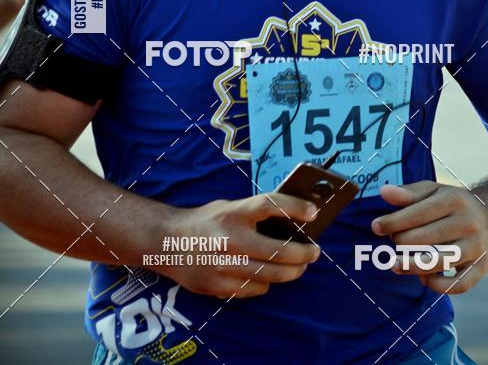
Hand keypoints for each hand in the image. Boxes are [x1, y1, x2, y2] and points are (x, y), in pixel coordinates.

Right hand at [157, 192, 320, 298]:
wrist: (166, 242)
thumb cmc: (205, 221)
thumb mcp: (228, 206)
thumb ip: (254, 213)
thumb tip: (291, 221)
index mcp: (233, 212)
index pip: (271, 205)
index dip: (295, 208)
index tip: (314, 212)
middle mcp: (230, 239)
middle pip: (278, 250)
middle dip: (303, 254)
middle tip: (314, 252)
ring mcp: (224, 266)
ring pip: (271, 275)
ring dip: (291, 272)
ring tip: (299, 268)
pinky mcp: (218, 286)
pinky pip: (254, 289)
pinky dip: (265, 283)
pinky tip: (268, 276)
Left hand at [371, 181, 487, 293]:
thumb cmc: (455, 203)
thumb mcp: (434, 190)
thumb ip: (409, 192)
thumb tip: (383, 192)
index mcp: (454, 199)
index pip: (418, 213)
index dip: (393, 221)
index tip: (375, 226)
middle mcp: (468, 222)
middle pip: (427, 237)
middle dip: (402, 241)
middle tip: (392, 241)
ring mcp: (477, 246)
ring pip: (440, 261)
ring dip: (412, 266)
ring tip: (394, 264)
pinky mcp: (482, 267)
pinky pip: (459, 284)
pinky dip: (438, 285)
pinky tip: (423, 277)